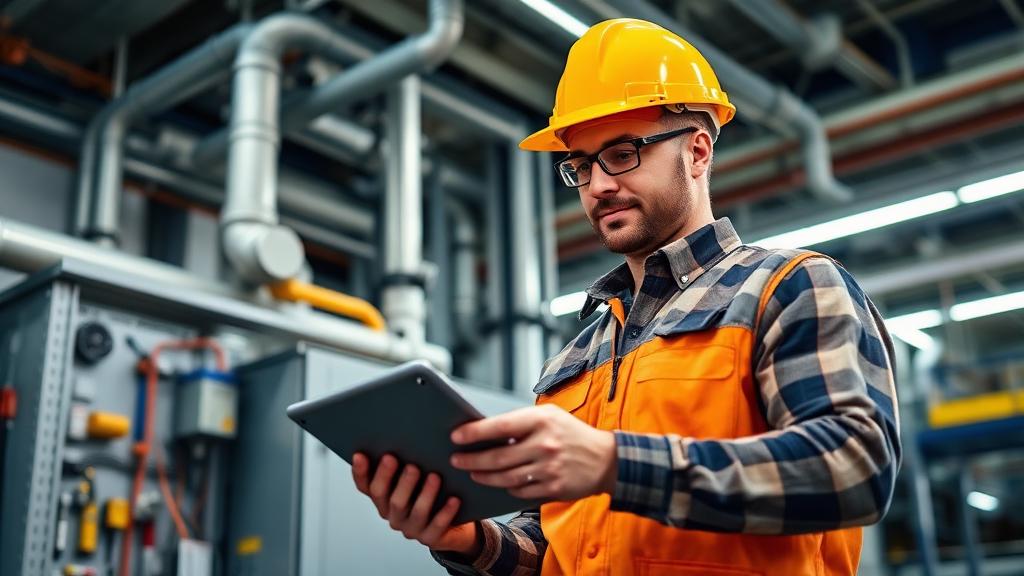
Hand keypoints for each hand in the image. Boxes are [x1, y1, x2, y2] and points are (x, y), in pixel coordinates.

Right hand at [351, 453, 479, 555]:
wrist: (454, 525)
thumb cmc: (432, 491)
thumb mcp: (418, 475)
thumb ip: (407, 460)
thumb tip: (405, 430)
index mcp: (384, 498)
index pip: (365, 486)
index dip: (361, 472)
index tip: (360, 454)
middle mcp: (393, 514)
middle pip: (386, 497)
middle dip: (388, 477)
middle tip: (393, 458)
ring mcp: (410, 528)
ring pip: (413, 511)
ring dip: (423, 493)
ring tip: (433, 475)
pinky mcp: (430, 538)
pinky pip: (437, 526)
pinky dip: (445, 512)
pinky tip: (454, 499)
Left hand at [450, 404, 616, 500]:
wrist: (606, 459)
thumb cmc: (571, 434)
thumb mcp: (550, 416)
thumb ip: (522, 422)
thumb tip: (486, 431)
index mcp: (541, 420)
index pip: (499, 426)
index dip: (474, 432)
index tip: (456, 436)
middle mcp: (544, 444)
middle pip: (498, 457)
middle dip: (472, 460)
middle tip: (457, 460)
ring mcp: (549, 469)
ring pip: (506, 477)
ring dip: (485, 476)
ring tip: (473, 473)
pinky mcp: (554, 488)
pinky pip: (520, 491)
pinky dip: (507, 487)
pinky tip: (499, 483)